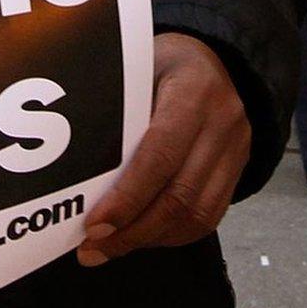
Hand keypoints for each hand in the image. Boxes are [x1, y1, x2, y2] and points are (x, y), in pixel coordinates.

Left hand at [78, 34, 250, 266]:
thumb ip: (112, 110)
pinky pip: (208, 217)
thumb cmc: (162, 64)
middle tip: (92, 247)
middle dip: (132, 230)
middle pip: (179, 194)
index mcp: (193, 90)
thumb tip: (68, 162)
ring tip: (108, 248)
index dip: (127, 196)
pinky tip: (140, 236)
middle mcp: (222, 122)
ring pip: (195, 214)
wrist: (216, 59)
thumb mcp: (136, 70)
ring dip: (149, 239)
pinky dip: (171, 235)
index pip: (161, 154)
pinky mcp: (238, 171)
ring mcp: (236, 150)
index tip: (93, 224)